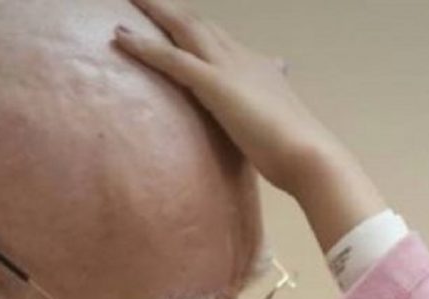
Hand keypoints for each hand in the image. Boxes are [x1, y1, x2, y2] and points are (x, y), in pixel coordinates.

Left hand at [114, 0, 386, 251]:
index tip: (178, 20)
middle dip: (171, 10)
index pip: (220, 39)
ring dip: (155, 12)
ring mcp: (228, 68)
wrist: (308, 153)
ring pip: (184, 29)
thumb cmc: (295, 148)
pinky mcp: (214, 84)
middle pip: (199, 24)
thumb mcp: (280, 120)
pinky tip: (120, 37)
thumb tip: (276, 88)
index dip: (196, 28)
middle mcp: (243, 58)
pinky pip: (171, 59)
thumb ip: (269, 106)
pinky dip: (144, 46)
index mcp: (260, 65)